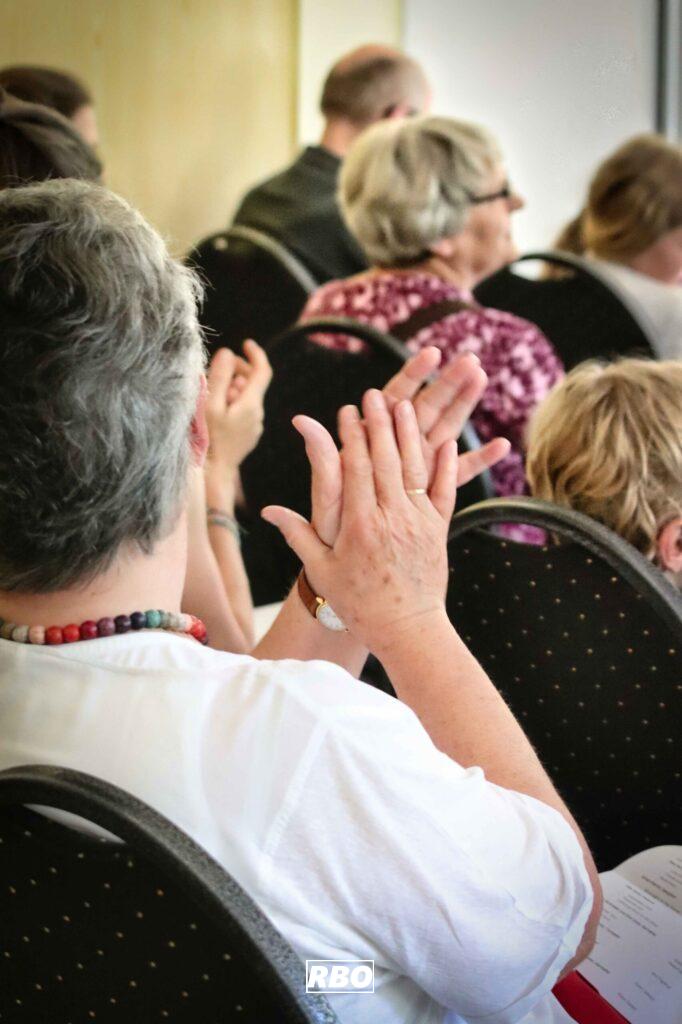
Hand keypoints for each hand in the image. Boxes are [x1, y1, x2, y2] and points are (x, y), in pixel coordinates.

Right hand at [205, 340, 271, 476]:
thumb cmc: (208, 439)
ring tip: (210, 393)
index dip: (255, 353)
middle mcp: (257, 414)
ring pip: (246, 396)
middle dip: (236, 370)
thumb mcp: (209, 405)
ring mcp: (254, 426)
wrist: (213, 473)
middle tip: (215, 369)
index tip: (245, 343)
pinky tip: (215, 409)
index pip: (262, 370)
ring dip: (231, 387)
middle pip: (253, 382)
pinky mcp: (248, 434)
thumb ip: (219, 377)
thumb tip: (227, 353)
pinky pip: (243, 410)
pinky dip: (232, 402)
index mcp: (251, 404)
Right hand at [262, 390, 456, 653]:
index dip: (352, 436)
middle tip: (375, 396)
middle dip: (379, 423)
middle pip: (386, 459)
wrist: (407, 630)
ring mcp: (419, 522)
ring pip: (416, 467)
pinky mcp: (439, 530)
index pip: (355, 468)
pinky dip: (446, 465)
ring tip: (406, 406)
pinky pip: (444, 490)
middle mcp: (391, 517)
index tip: (347, 412)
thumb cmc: (359, 604)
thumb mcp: (321, 570)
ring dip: (410, 434)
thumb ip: (298, 534)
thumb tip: (267, 511)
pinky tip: (445, 442)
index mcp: (360, 525)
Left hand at [293, 347, 509, 545]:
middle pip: (426, 408)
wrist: (349, 565)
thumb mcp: (329, 494)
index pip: (394, 399)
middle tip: (470, 359)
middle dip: (447, 382)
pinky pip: (459, 473)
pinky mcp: (431, 491)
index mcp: (371, 443)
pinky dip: (480, 460)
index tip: (431, 353)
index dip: (413, 375)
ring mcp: (416, 468)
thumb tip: (301, 421)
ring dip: (465, 406)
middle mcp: (395, 450)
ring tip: (484, 378)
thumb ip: (324, 459)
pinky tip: (502, 445)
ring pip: (446, 430)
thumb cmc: (332, 528)